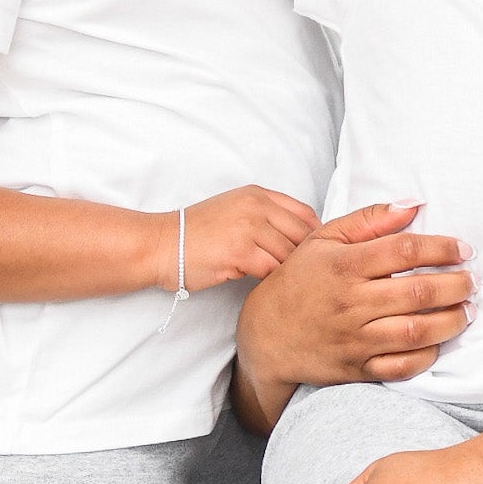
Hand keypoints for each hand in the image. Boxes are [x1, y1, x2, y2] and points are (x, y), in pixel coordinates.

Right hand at [173, 186, 324, 291]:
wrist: (161, 244)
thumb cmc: (195, 232)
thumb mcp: (233, 209)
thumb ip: (264, 215)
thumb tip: (298, 236)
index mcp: (256, 194)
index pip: (304, 212)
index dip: (317, 235)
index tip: (320, 253)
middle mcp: (255, 206)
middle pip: (302, 234)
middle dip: (310, 258)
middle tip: (311, 276)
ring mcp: (248, 228)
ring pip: (289, 254)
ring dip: (291, 273)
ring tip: (291, 286)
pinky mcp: (239, 252)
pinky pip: (272, 270)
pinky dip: (274, 281)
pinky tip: (269, 288)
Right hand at [235, 203, 472, 413]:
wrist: (264, 337)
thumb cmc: (298, 281)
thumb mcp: (323, 240)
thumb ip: (369, 220)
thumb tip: (412, 205)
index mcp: (344, 266)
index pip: (404, 251)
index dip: (442, 248)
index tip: (464, 250)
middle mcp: (352, 303)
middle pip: (418, 292)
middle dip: (456, 285)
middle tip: (472, 281)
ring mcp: (355, 339)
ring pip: (416, 332)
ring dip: (452, 321)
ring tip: (467, 310)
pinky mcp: (357, 368)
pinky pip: (402, 367)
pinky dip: (428, 355)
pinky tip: (439, 341)